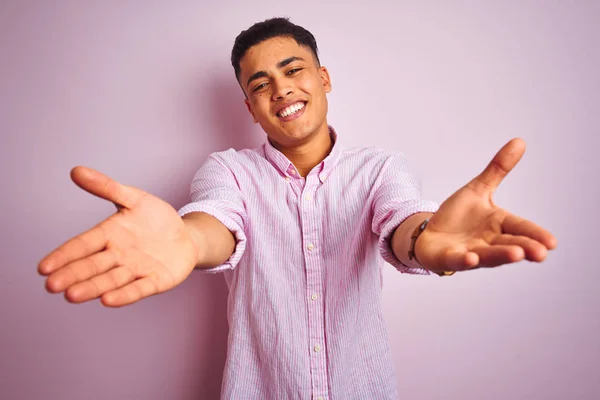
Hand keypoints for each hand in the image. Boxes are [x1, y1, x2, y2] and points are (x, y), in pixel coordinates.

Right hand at [38, 167, 198, 306]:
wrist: (185, 236)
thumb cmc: (155, 218)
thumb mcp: (134, 198)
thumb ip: (107, 187)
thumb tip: (76, 171)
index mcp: (109, 235)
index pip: (82, 245)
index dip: (64, 255)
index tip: (43, 268)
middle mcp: (118, 255)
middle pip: (92, 266)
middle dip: (72, 275)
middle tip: (51, 286)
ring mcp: (136, 270)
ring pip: (110, 280)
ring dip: (92, 287)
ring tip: (72, 295)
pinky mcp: (156, 281)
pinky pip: (138, 289)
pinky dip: (124, 295)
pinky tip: (107, 301)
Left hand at [415, 138, 556, 271]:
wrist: (430, 234)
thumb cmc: (458, 217)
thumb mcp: (478, 189)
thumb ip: (498, 169)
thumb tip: (520, 141)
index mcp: (499, 225)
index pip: (520, 228)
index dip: (535, 235)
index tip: (552, 243)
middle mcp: (488, 242)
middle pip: (509, 245)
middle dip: (524, 248)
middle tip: (541, 253)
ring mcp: (470, 252)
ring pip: (488, 256)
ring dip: (501, 255)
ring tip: (517, 254)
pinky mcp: (449, 259)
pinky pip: (458, 261)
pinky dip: (465, 261)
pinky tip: (471, 259)